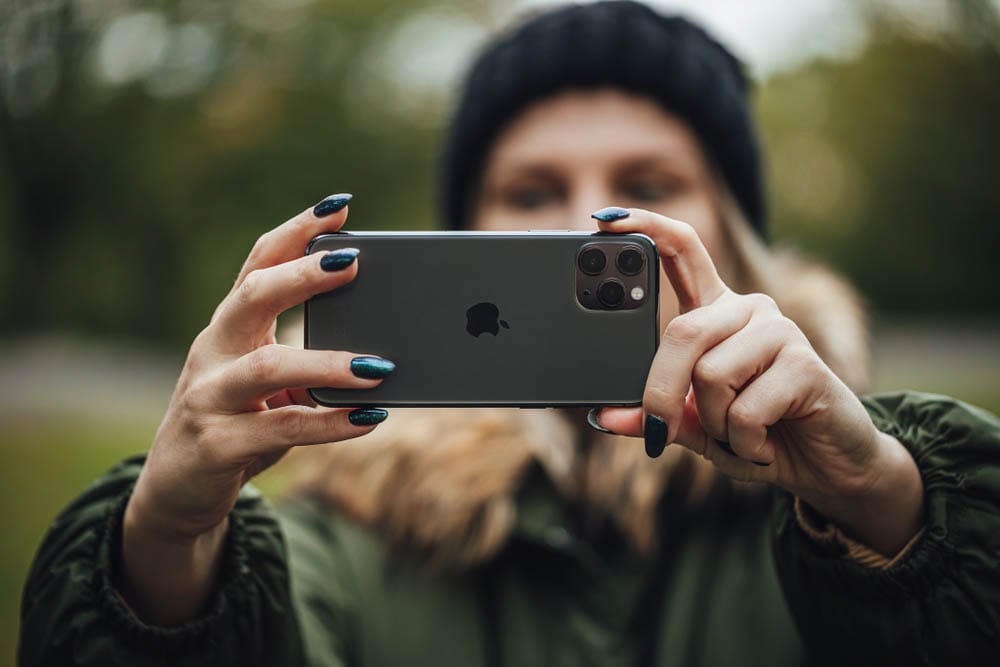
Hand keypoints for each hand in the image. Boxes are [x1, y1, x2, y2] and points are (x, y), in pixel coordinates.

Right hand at [128, 194, 392, 540]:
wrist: (176, 490)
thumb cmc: (236, 424)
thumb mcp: (267, 384)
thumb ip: (306, 358)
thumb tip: (380, 346)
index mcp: (229, 329)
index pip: (258, 265)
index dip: (295, 233)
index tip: (337, 206)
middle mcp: (213, 353)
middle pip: (252, 298)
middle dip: (302, 276)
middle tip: (354, 262)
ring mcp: (209, 398)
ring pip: (267, 368)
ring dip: (328, 363)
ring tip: (379, 366)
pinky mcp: (217, 445)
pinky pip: (281, 429)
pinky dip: (329, 423)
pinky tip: (369, 418)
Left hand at [590, 207, 923, 555]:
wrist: (825, 465)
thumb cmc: (758, 435)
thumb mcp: (696, 426)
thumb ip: (656, 414)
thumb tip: (606, 415)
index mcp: (715, 312)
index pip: (682, 251)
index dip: (648, 228)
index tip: (608, 222)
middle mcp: (747, 309)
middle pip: (682, 331)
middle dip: (661, 393)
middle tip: (661, 432)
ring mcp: (779, 329)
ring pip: (710, 374)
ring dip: (714, 424)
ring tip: (739, 435)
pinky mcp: (804, 362)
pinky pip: (744, 408)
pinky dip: (744, 441)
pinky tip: (764, 444)